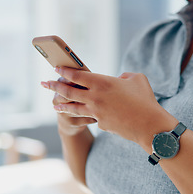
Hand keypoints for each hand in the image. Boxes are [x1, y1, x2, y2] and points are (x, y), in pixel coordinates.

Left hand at [41, 66, 175, 145]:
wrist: (148, 125)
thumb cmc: (145, 100)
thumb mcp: (136, 79)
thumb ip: (124, 76)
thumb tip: (118, 79)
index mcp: (102, 82)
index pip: (77, 75)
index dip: (65, 71)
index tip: (56, 69)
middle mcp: (94, 97)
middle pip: (68, 91)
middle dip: (54, 87)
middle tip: (44, 84)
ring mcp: (95, 112)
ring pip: (73, 107)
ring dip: (61, 106)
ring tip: (54, 105)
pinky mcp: (100, 124)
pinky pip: (90, 117)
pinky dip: (85, 116)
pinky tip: (82, 117)